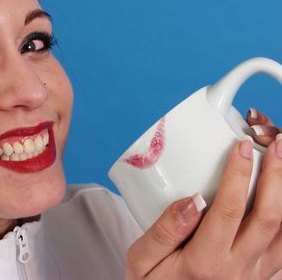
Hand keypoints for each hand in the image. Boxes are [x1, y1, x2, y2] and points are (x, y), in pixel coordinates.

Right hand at [126, 109, 281, 279]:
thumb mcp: (142, 261)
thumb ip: (164, 230)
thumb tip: (191, 199)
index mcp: (205, 261)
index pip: (228, 210)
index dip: (238, 174)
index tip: (240, 145)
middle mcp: (237, 269)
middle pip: (269, 217)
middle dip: (276, 174)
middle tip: (276, 144)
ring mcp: (255, 275)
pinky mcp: (262, 277)